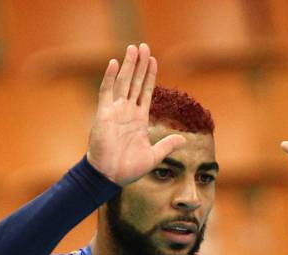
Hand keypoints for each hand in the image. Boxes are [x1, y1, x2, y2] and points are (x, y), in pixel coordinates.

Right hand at [86, 43, 185, 185]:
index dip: (150, 76)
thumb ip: (167, 145)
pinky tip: (114, 63)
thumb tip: (184, 139)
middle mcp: (127, 112)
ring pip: (123, 82)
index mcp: (139, 120)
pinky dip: (110, 78)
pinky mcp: (104, 114)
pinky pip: (106, 92)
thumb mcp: (154, 155)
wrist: (110, 176)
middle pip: (135, 82)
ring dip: (128, 65)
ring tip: (134, 48)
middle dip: (140, 65)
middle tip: (144, 46)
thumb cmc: (129, 168)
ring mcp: (115, 111)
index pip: (145, 92)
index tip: (154, 60)